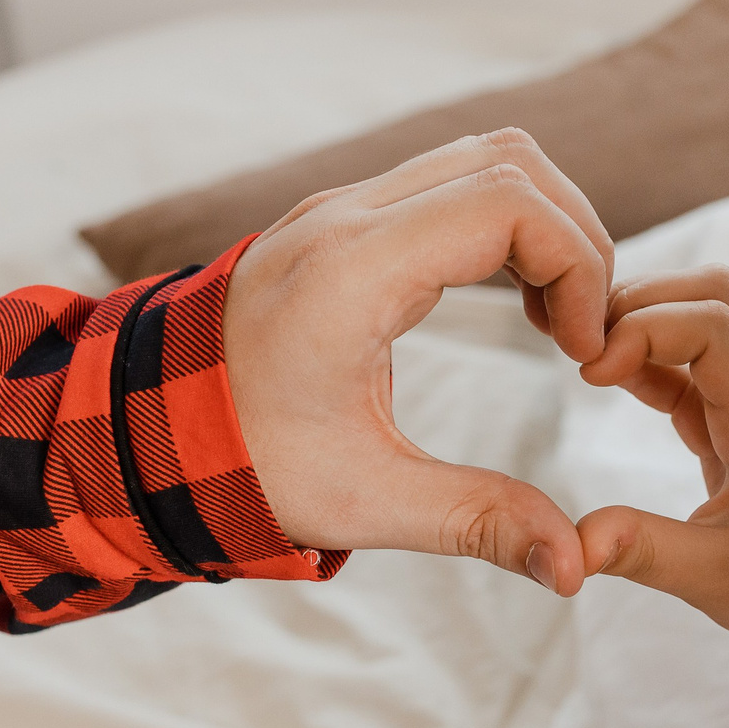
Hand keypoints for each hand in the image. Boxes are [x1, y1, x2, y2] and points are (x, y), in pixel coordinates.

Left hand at [224, 129, 612, 593]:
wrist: (142, 430)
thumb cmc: (243, 465)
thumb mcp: (363, 501)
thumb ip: (477, 522)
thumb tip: (575, 568)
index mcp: (354, 273)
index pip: (509, 204)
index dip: (578, 264)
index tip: (586, 349)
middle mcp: (347, 219)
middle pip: (510, 163)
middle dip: (575, 238)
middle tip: (584, 333)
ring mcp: (342, 210)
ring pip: (484, 159)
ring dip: (542, 225)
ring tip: (557, 318)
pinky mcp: (343, 221)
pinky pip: (449, 182)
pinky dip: (503, 225)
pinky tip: (516, 302)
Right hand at [574, 266, 728, 653]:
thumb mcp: (712, 580)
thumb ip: (643, 553)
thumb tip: (571, 547)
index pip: (717, 328)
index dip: (646, 329)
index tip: (590, 372)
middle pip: (716, 293)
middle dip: (641, 300)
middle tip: (581, 346)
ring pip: (706, 306)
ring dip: (645, 314)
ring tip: (587, 356)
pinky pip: (694, 348)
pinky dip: (647, 346)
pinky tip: (606, 375)